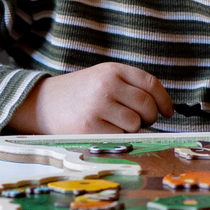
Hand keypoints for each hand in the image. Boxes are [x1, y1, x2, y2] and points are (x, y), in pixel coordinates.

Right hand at [9, 63, 174, 133]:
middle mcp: (107, 85)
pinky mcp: (88, 128)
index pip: (151, 84)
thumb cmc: (80, 93)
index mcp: (113, 70)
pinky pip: (118, 137)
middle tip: (140, 121)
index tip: (168, 112)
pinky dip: (117, 138)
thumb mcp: (103, 78)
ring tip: (115, 124)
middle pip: (146, 105)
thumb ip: (130, 87)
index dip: (164, 100)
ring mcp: (97, 106)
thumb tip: (160, 110)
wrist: (41, 103)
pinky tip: (104, 132)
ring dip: (131, 129)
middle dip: (149, 117)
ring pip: (135, 124)